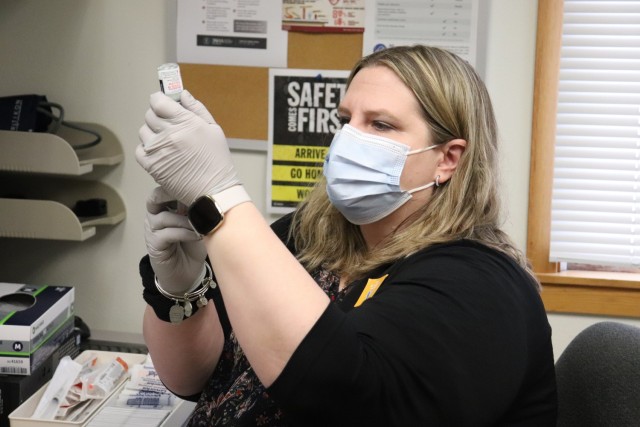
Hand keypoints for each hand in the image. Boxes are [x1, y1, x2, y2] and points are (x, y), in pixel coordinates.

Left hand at [136, 90, 239, 204]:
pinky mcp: (151, 165)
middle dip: (158, 116)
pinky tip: (160, 153)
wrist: (212, 189)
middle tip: (169, 125)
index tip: (164, 104)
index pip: (158, 101)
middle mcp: (169, 134)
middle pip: (149, 115)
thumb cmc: (217, 161)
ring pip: (143, 131)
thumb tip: (182, 94)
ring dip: (152, 133)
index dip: (160, 100)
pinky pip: (140, 150)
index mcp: (185, 122)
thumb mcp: (214, 129)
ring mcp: (158, 150)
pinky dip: (147, 149)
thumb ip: (197, 109)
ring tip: (167, 142)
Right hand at [144, 186, 206, 293]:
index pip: (164, 190)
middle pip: (154, 199)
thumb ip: (199, 210)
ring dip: (185, 219)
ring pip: (163, 217)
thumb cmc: (193, 247)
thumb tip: (210, 195)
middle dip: (171, 196)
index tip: (196, 185)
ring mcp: (152, 231)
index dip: (177, 186)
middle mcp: (155, 217)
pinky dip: (184, 233)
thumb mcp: (199, 224)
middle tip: (191, 199)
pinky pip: (167, 234)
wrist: (187, 275)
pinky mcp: (154, 245)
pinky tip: (198, 236)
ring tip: (201, 223)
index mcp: (165, 208)